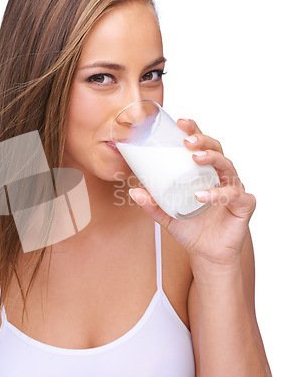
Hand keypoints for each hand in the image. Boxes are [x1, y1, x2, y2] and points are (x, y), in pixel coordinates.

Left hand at [129, 118, 255, 268]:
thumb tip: (134, 191)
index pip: (202, 146)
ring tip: (195, 158)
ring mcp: (234, 189)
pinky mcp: (244, 205)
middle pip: (217, 149)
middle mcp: (221, 176)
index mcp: (205, 173)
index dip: (194, 131)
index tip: (181, 122)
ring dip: (211, 159)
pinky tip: (202, 195)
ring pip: (227, 166)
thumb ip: (152, 204)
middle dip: (202, 140)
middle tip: (187, 141)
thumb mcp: (167, 215)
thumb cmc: (191, 229)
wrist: (206, 254)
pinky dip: (218, 193)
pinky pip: (234, 195)